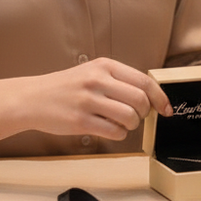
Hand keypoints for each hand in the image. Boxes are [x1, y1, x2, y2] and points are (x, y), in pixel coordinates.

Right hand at [28, 57, 172, 140]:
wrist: (33, 98)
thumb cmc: (67, 87)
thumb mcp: (92, 71)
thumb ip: (118, 80)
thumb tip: (150, 96)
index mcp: (104, 65)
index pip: (144, 81)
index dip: (160, 97)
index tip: (166, 109)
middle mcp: (97, 80)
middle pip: (140, 100)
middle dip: (144, 113)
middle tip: (136, 116)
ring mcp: (88, 100)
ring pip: (129, 117)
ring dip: (131, 125)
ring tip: (120, 123)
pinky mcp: (81, 121)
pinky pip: (115, 132)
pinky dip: (119, 134)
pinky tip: (110, 129)